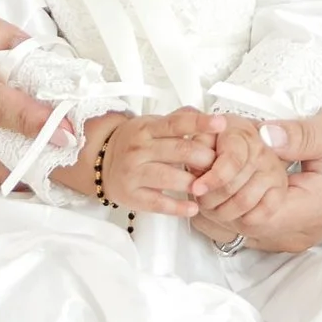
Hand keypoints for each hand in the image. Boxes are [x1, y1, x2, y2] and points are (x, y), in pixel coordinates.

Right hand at [62, 110, 223, 216]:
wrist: (100, 164)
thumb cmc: (134, 143)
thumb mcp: (151, 125)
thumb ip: (178, 119)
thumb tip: (203, 113)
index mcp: (147, 128)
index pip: (176, 123)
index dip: (200, 123)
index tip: (220, 124)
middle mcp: (139, 148)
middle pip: (178, 151)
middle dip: (204, 157)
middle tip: (220, 163)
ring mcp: (133, 172)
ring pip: (169, 177)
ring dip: (193, 182)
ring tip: (208, 186)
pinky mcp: (131, 195)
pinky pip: (157, 202)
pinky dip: (177, 207)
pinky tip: (193, 208)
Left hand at [192, 102, 321, 252]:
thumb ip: (303, 134)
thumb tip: (267, 136)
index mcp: (317, 205)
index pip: (261, 214)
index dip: (233, 188)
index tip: (220, 159)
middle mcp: (304, 228)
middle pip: (246, 225)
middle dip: (221, 190)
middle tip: (210, 157)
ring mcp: (296, 233)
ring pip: (244, 229)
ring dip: (225, 197)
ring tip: (216, 165)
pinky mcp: (291, 228)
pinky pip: (253, 226)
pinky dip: (236, 203)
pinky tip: (231, 178)